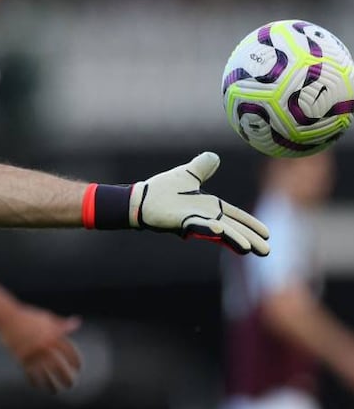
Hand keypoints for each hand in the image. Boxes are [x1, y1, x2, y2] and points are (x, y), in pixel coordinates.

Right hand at [0, 306, 81, 392]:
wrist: (6, 317)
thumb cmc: (27, 317)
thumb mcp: (46, 318)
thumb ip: (61, 324)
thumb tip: (77, 322)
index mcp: (53, 335)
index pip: (70, 351)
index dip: (76, 362)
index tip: (77, 369)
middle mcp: (45, 345)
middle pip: (60, 367)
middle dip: (66, 378)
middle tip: (70, 385)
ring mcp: (33, 353)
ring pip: (46, 375)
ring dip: (52, 385)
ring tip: (55, 391)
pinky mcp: (21, 358)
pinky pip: (30, 374)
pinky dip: (34, 382)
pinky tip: (37, 386)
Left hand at [132, 152, 269, 254]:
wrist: (141, 197)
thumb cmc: (162, 190)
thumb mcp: (187, 174)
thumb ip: (202, 167)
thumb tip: (215, 156)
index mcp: (210, 206)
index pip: (235, 216)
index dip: (251, 224)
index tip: (267, 233)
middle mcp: (205, 216)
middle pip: (233, 228)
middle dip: (250, 238)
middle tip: (267, 251)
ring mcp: (194, 220)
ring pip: (220, 231)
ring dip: (235, 238)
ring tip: (250, 249)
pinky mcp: (181, 222)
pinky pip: (198, 226)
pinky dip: (209, 229)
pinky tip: (220, 233)